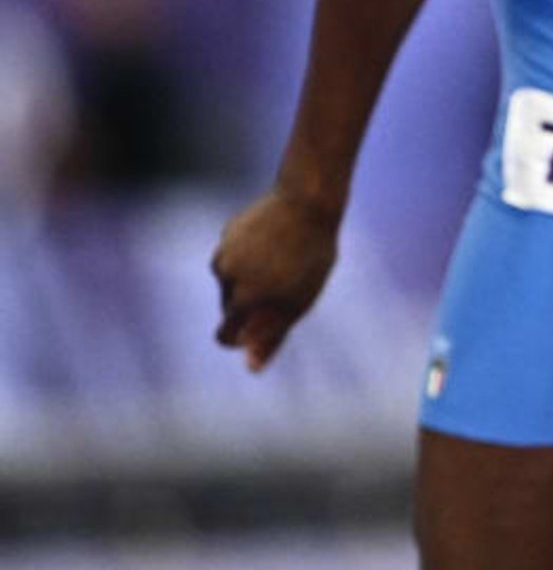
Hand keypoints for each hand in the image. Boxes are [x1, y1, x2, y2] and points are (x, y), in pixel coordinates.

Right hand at [211, 185, 342, 371]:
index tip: (260, 330)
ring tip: (283, 259)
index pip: (226, 336)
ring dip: (252, 277)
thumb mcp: (298, 302)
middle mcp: (225, 276)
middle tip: (286, 286)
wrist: (308, 201)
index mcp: (242, 298)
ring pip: (233, 279)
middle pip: (231, 307)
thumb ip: (272, 336)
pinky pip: (237, 253)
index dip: (241, 338)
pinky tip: (274, 240)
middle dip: (252, 306)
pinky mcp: (229, 232)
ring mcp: (224, 251)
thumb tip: (250, 367)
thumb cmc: (311, 256)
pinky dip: (251, 254)